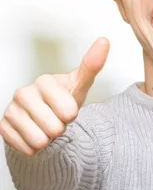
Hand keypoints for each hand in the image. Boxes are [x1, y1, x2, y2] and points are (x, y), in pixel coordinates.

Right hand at [0, 38, 109, 155]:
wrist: (45, 117)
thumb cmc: (63, 100)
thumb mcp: (80, 85)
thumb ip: (92, 65)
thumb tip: (104, 40)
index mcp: (44, 81)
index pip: (68, 112)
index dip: (71, 115)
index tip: (67, 108)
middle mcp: (23, 93)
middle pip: (54, 128)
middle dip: (59, 129)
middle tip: (56, 119)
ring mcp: (10, 110)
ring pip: (39, 140)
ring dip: (47, 139)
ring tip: (46, 127)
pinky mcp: (2, 127)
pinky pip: (26, 149)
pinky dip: (35, 148)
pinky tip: (34, 134)